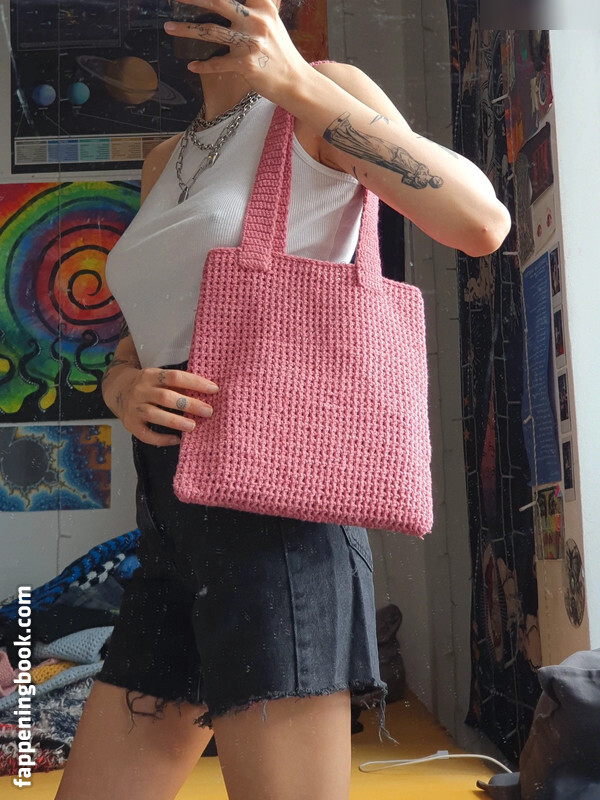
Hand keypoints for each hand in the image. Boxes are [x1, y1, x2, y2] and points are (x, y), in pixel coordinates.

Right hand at [115, 366, 218, 446]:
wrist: (116, 389)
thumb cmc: (146, 384)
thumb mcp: (158, 377)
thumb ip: (177, 384)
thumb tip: (206, 392)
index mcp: (151, 375)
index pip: (175, 377)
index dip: (195, 382)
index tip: (213, 389)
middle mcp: (141, 391)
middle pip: (166, 397)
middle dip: (189, 404)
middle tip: (208, 411)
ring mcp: (134, 408)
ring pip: (154, 414)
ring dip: (175, 421)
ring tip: (193, 426)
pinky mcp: (130, 424)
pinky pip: (145, 434)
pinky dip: (161, 439)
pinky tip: (176, 440)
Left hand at [163, 0, 310, 105]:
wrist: (295, 82)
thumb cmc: (281, 54)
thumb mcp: (272, 23)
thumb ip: (256, 9)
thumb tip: (237, 4)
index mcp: (262, 7)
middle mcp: (255, 21)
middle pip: (217, 2)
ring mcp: (249, 43)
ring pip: (210, 31)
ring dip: (186, 29)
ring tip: (169, 27)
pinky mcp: (245, 65)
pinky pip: (217, 63)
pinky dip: (202, 65)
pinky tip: (192, 65)